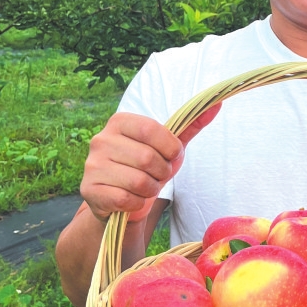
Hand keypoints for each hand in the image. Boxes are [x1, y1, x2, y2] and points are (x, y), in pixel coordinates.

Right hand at [80, 105, 220, 222]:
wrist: (120, 202)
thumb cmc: (147, 169)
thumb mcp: (168, 147)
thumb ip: (190, 126)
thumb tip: (216, 103)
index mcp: (119, 122)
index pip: (152, 129)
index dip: (170, 148)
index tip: (171, 156)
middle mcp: (100, 139)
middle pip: (147, 158)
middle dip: (162, 173)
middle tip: (156, 176)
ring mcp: (92, 165)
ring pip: (138, 181)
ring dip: (150, 190)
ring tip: (144, 187)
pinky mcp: (89, 190)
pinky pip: (126, 199)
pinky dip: (137, 203)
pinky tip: (132, 200)